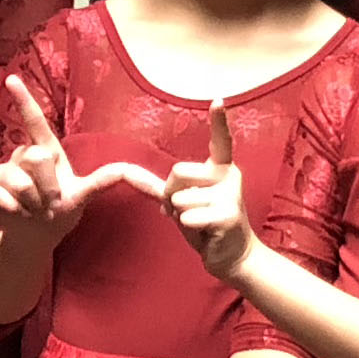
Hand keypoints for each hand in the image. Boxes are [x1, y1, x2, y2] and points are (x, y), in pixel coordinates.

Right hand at [0, 82, 163, 245]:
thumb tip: (126, 169)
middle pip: (37, 158)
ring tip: (35, 210)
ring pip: (21, 182)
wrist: (36, 236)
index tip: (11, 78)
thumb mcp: (83, 196)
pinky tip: (18, 214)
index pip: (34, 120)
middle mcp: (23, 156)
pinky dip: (17, 211)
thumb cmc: (60, 212)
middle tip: (51, 203)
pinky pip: (4, 197)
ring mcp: (4, 172)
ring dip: (34, 204)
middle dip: (49, 186)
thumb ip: (102, 181)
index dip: (23, 99)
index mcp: (45, 150)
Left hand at [165, 99, 255, 284]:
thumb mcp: (182, 203)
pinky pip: (188, 216)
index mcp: (220, 168)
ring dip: (180, 215)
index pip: (221, 140)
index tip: (218, 100)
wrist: (231, 256)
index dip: (219, 121)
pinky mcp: (229, 214)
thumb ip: (161, 187)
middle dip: (171, 194)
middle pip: (177, 171)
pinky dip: (188, 227)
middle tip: (188, 211)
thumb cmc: (206, 226)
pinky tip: (207, 232)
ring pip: (180, 197)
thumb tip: (127, 173)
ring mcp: (231, 194)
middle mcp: (229, 175)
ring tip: (200, 223)